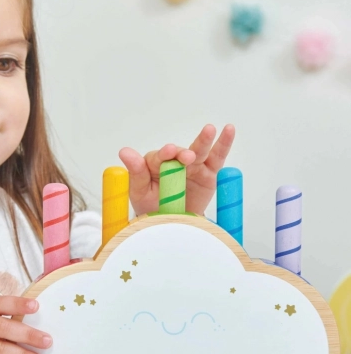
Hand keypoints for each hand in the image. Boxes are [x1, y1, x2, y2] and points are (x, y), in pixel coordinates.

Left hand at [118, 124, 235, 215]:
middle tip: (186, 156)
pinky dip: (224, 143)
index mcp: (155, 164)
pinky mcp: (208, 172)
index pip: (158, 157)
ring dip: (203, 140)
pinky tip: (228, 130)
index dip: (163, 154)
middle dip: (183, 153)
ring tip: (209, 130)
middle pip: (179, 153)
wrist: (170, 223)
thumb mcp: (139, 191)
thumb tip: (124, 151)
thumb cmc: (152, 206)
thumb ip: (136, 172)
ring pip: (199, 151)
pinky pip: (217, 157)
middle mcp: (174, 162)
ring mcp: (192, 166)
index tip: (169, 152)